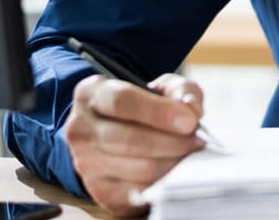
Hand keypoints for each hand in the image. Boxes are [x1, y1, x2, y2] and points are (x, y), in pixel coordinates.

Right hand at [64, 72, 206, 216]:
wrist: (116, 133)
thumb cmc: (141, 107)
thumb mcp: (160, 88)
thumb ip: (181, 91)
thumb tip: (192, 110)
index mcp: (90, 94)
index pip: (121, 101)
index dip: (158, 112)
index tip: (189, 121)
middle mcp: (80, 128)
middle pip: (130, 139)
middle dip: (173, 142)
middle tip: (198, 142)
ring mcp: (86, 162)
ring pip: (138, 168)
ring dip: (173, 163)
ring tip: (192, 155)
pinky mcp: (99, 190)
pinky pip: (139, 191)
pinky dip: (163, 183)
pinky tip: (176, 172)